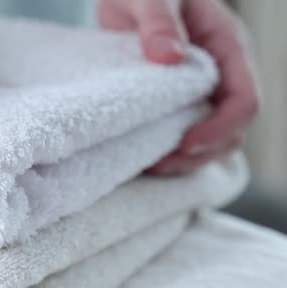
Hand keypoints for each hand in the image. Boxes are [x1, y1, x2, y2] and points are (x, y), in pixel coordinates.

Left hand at [98, 0, 259, 174]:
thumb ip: (159, 21)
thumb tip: (171, 57)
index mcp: (227, 46)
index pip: (244, 99)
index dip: (220, 128)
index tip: (185, 144)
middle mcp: (221, 72)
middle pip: (232, 128)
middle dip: (201, 153)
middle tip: (159, 163)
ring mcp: (201, 88)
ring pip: (210, 137)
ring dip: (186, 159)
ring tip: (150, 165)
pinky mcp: (177, 98)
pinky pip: (184, 131)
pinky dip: (170, 151)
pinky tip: (145, 157)